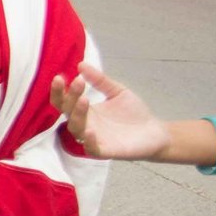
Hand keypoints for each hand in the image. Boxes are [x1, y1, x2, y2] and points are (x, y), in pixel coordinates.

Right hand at [50, 63, 168, 161]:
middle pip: (67, 112)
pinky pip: (91, 148)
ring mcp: (93, 138)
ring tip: (84, 99)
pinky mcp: (105, 151)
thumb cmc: (134, 113)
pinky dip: (88, 141)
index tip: (61, 77)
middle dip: (69, 97)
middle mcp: (85, 124)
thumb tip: (81, 64)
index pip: (65, 101)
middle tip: (77, 82)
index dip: (60, 90)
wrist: (156, 132)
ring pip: (76, 128)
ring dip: (77, 114)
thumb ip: (100, 80)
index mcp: (85, 110)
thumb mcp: (117, 91)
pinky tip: (90, 130)